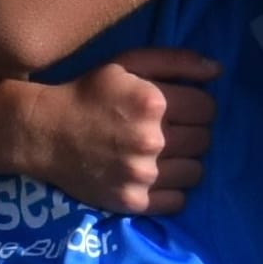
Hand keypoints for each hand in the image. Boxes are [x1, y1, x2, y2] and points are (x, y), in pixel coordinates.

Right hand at [18, 49, 217, 216]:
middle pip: (204, 140)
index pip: (208, 109)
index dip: (197, 106)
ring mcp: (141, 175)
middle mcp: (151, 141)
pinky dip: (172, 190)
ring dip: (185, 162)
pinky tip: (156, 176)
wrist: (44, 133)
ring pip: (196, 172)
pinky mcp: (132, 202)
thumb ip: (177, 61)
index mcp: (153, 103)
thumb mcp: (129, 63)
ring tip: (165, 154)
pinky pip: (178, 201)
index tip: (181, 108)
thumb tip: (218, 71)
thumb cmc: (90, 93)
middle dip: (192, 132)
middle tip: (171, 131)